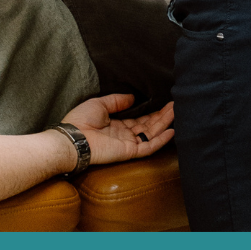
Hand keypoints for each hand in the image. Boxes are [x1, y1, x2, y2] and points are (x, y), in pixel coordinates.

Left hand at [60, 94, 174, 166]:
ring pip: (152, 134)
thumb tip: (133, 97)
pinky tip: (172, 130)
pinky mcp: (129, 152)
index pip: (139, 119)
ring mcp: (128, 144)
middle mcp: (124, 135)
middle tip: (176, 104)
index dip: (152, 111)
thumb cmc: (80, 120)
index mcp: (116, 125)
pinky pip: (149, 147)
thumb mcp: (99, 103)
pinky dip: (161, 140)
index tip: (163, 102)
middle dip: (162, 115)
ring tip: (177, 111)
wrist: (73, 138)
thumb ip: (117, 100)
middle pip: (149, 125)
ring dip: (165, 123)